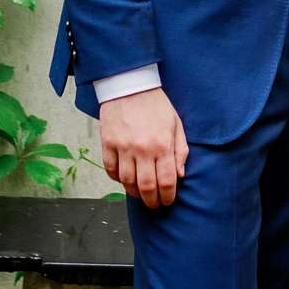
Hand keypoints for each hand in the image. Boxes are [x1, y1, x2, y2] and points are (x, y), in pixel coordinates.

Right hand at [99, 87, 187, 207]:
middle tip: (154, 204)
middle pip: (146, 187)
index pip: (166, 182)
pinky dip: (117, 179)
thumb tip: (180, 174)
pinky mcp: (108, 143)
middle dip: (151, 201)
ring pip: (126, 182)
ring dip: (134, 192)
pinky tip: (124, 179)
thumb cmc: (155, 104)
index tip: (167, 201)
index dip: (167, 197)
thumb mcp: (176, 124)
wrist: (130, 84)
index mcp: (162, 145)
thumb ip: (180, 150)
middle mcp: (142, 149)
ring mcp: (123, 147)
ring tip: (140, 194)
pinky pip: (110, 169)